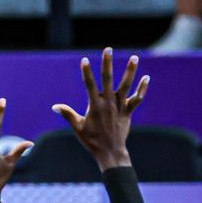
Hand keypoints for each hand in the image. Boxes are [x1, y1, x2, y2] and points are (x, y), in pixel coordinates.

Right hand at [52, 47, 149, 170]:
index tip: (84, 60)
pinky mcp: (128, 112)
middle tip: (108, 50)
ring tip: (134, 57)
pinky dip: (142, 89)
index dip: (86, 72)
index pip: (89, 85)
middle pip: (108, 80)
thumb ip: (67, 114)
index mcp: (94, 106)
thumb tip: (55, 106)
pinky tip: (146, 77)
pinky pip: (137, 99)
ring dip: (130, 71)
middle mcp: (108, 104)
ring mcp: (120, 107)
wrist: (110, 152)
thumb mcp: (77, 127)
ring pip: (126, 86)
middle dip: (107, 64)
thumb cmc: (92, 141)